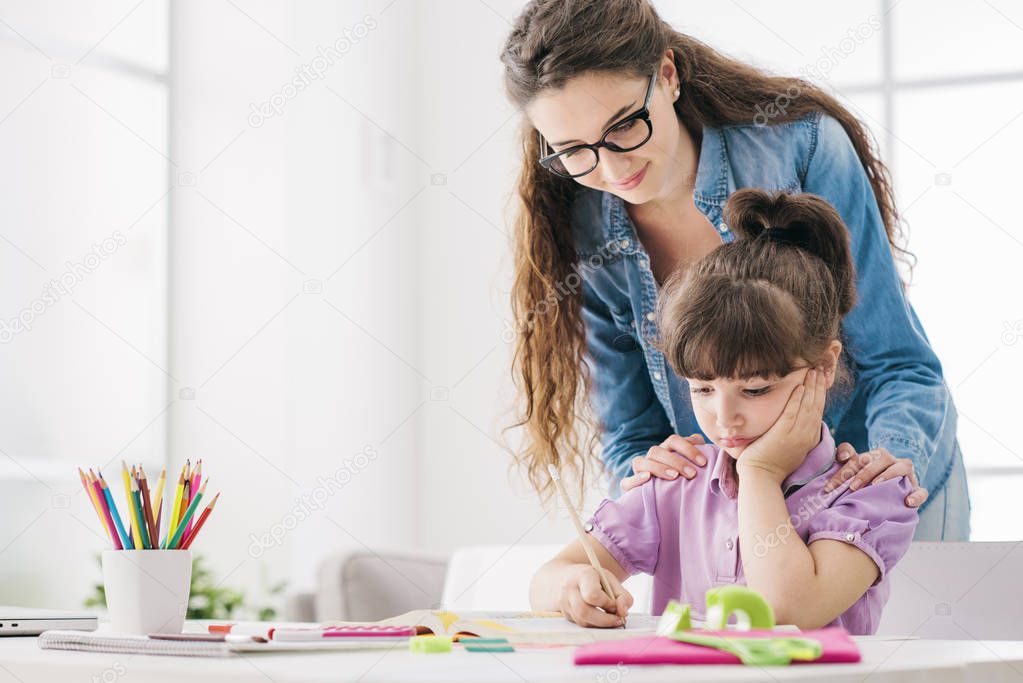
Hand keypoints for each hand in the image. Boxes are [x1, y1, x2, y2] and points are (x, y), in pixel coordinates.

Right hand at [558, 564, 633, 627]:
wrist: (567, 576)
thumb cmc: (593, 578)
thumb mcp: (610, 579)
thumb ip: (622, 595)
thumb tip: (623, 612)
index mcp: (583, 575)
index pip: (592, 594)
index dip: (606, 603)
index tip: (614, 604)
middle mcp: (569, 588)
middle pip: (584, 611)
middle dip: (605, 620)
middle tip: (618, 620)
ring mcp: (564, 602)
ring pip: (582, 621)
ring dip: (600, 625)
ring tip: (611, 619)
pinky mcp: (565, 614)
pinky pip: (580, 625)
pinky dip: (593, 625)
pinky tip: (600, 619)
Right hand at [620, 434, 707, 491]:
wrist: (666, 503)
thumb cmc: (685, 482)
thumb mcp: (693, 468)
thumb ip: (701, 457)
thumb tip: (712, 450)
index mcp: (666, 450)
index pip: (674, 440)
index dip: (688, 448)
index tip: (703, 462)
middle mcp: (651, 457)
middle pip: (657, 450)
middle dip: (676, 461)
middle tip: (692, 474)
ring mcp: (639, 471)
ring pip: (640, 462)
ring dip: (658, 467)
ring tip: (674, 477)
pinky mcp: (630, 487)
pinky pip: (626, 482)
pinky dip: (635, 479)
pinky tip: (647, 478)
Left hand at [737, 368, 826, 484]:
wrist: (761, 478)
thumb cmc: (769, 463)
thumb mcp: (789, 447)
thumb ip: (794, 432)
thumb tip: (794, 416)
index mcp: (809, 439)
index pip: (818, 411)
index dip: (820, 393)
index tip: (821, 378)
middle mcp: (806, 437)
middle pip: (816, 406)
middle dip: (819, 385)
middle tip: (820, 367)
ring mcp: (795, 436)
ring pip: (807, 407)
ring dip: (811, 387)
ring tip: (813, 371)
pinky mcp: (782, 435)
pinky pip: (792, 413)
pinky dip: (796, 399)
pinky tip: (799, 386)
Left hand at [827, 444, 929, 506]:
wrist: (895, 489)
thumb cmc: (869, 480)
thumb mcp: (856, 470)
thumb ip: (846, 458)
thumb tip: (841, 454)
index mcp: (874, 456)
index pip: (858, 459)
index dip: (843, 471)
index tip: (829, 488)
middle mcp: (891, 460)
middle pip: (879, 460)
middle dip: (864, 473)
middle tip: (852, 487)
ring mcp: (907, 473)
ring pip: (902, 467)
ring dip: (889, 475)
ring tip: (877, 485)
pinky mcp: (916, 488)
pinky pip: (921, 490)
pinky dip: (916, 495)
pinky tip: (907, 502)